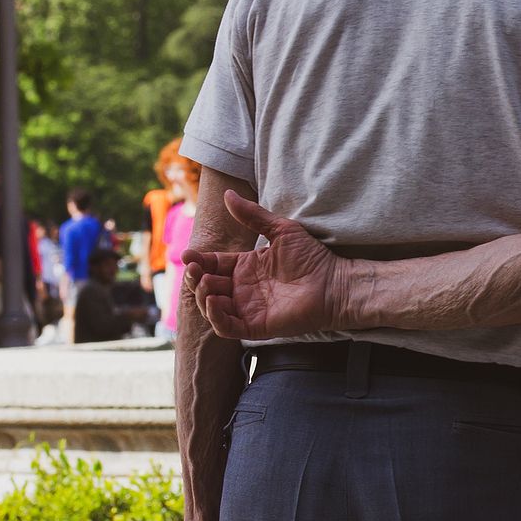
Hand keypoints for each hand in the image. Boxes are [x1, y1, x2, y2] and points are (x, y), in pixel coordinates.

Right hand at [187, 192, 343, 340]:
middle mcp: (243, 289)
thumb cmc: (312, 257)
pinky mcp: (256, 326)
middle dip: (195, 278)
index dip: (198, 260)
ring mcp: (247, 309)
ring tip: (206, 282)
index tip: (187, 254)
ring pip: (211, 307)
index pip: (213, 265)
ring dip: (202, 295)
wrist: (333, 282)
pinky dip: (215, 316)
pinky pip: (226, 326)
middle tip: (194, 268)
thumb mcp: (280, 229)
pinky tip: (214, 300)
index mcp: (245, 267)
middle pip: (207, 286)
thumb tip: (227, 194)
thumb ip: (253, 215)